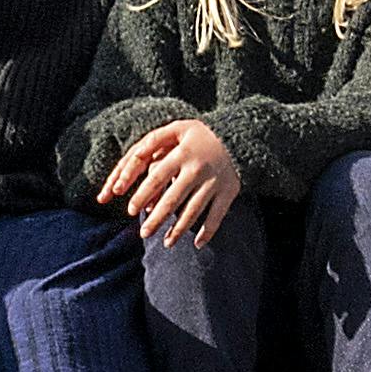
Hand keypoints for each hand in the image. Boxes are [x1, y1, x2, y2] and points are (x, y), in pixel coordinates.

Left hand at [98, 118, 242, 246]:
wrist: (238, 136)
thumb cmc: (200, 135)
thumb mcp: (178, 128)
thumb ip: (155, 139)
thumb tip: (135, 156)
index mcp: (182, 154)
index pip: (157, 178)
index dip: (142, 195)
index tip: (131, 211)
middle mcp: (197, 170)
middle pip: (172, 200)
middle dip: (156, 219)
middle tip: (144, 233)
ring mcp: (214, 183)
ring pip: (193, 212)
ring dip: (178, 230)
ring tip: (167, 243)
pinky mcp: (228, 192)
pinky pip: (217, 216)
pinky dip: (208, 232)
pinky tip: (197, 243)